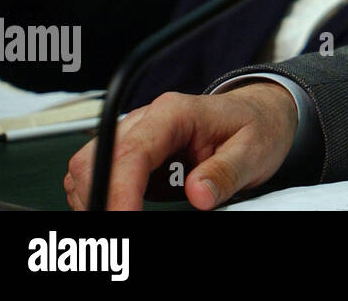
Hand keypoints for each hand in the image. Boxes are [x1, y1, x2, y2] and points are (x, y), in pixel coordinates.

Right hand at [64, 82, 297, 209]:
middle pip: (95, 159)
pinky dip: (102, 196)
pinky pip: (100, 175)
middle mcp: (146, 120)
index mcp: (174, 113)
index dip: (120, 191)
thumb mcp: (253, 151)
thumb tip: (197, 194)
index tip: (123, 221)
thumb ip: (225, 172)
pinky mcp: (134, 154)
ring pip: (88, 168)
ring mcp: (136, 135)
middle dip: (100, 198)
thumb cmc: (256, 128)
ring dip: (97, 199)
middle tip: (119, 234)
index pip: (132, 152)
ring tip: (123, 218)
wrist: (259, 115)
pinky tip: (123, 211)